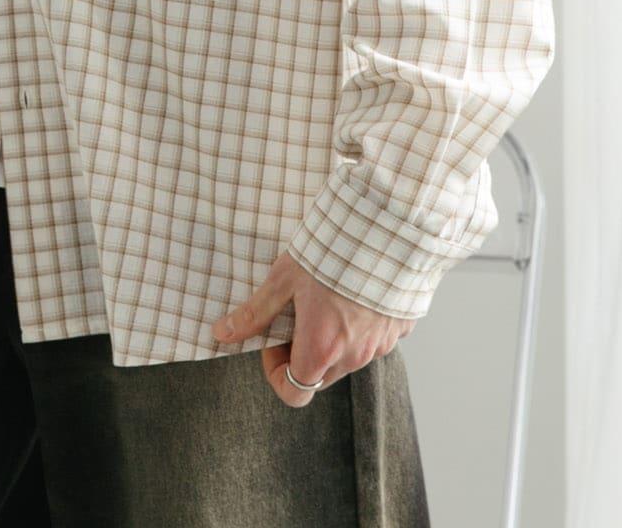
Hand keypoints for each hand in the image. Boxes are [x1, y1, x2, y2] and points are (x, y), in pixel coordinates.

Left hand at [210, 250, 414, 405]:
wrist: (386, 228)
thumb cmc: (333, 252)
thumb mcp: (285, 278)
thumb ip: (255, 312)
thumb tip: (222, 333)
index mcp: (321, 349)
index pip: (294, 393)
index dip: (276, 372)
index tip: (274, 340)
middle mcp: (353, 356)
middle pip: (320, 376)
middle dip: (303, 353)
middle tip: (297, 314)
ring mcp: (380, 344)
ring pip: (348, 358)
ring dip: (333, 340)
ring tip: (327, 296)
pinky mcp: (400, 328)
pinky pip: (375, 339)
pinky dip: (362, 326)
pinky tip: (356, 291)